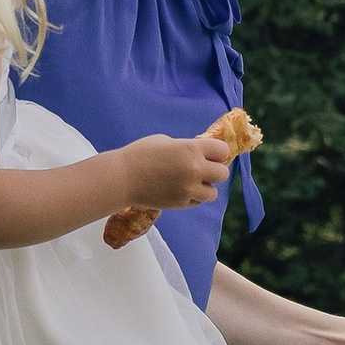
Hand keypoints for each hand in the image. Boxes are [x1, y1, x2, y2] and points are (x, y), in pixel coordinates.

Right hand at [118, 127, 241, 214]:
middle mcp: (194, 169)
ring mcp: (188, 188)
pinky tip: (181, 190)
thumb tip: (200, 154)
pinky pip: (197, 202)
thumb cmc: (140, 154)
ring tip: (191, 182)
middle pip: (222, 174)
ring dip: (205, 187)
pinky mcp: (181, 203)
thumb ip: (186, 148)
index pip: (223, 151)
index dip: (217, 153)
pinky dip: (193, 197)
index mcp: (191, 149)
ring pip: (213, 193)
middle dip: (214, 171)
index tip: (210, 155)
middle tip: (203, 170)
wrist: (122, 177)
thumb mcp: (166, 141)